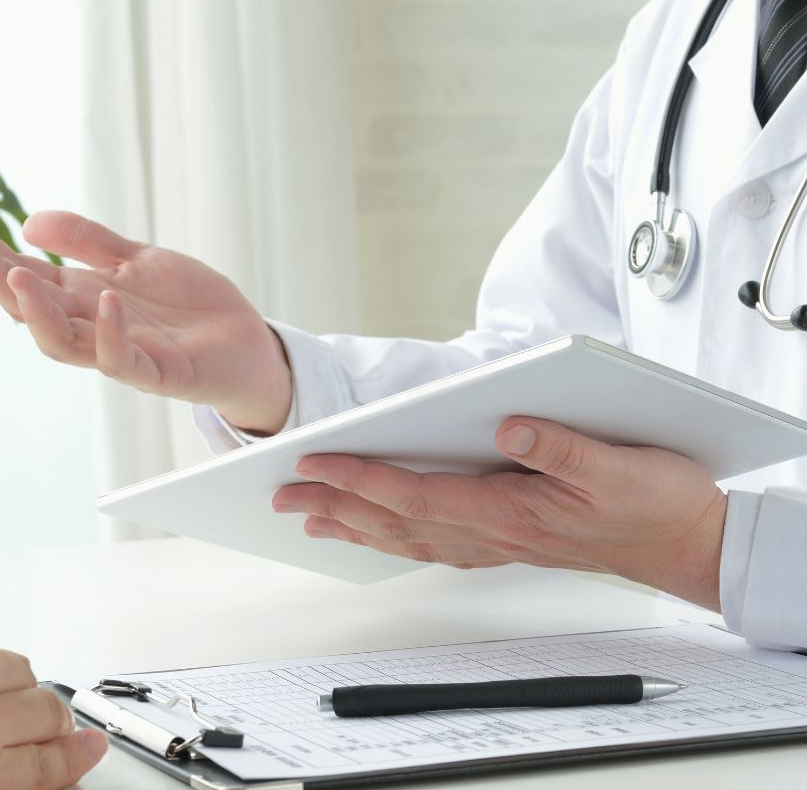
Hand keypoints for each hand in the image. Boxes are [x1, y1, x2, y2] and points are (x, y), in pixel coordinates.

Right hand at [0, 211, 291, 433]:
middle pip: (28, 309)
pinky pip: (124, 362)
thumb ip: (87, 241)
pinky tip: (107, 301)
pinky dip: (112, 334)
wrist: (247, 341)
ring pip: (63, 343)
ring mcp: (120, 352)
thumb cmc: (189, 305)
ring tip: (18, 274)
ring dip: (38, 312)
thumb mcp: (136, 258)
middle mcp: (90, 327)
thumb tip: (27, 223)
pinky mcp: (157, 373)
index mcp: (81, 297)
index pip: (21, 273)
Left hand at [272, 417, 726, 608]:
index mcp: (514, 511)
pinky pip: (432, 544)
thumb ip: (563, 447)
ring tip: (308, 516)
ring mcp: (497, 542)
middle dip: (336, 504)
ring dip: (355, 525)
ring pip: (409, 538)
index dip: (363, 478)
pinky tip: (372, 534)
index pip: (419, 494)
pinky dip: (392, 538)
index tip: (316, 460)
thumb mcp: (622, 466)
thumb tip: (508, 426)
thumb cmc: (656, 502)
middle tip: (282, 492)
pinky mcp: (505, 539)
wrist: (687, 545)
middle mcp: (496, 533)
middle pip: (399, 520)